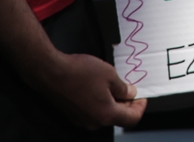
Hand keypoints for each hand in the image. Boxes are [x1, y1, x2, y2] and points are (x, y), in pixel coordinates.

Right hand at [32, 51, 146, 128]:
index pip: (131, 119)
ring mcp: (81, 120)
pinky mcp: (72, 115)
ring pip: (104, 115)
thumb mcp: (109, 75)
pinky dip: (100, 103)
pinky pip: (92, 112)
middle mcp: (94, 122)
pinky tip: (99, 88)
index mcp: (106, 114)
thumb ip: (123, 87)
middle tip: (130, 89)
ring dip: (113, 103)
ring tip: (114, 86)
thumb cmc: (79, 72)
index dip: (140, 108)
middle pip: (118, 118)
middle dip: (126, 104)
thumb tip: (129, 93)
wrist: (51, 72)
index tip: (143, 98)